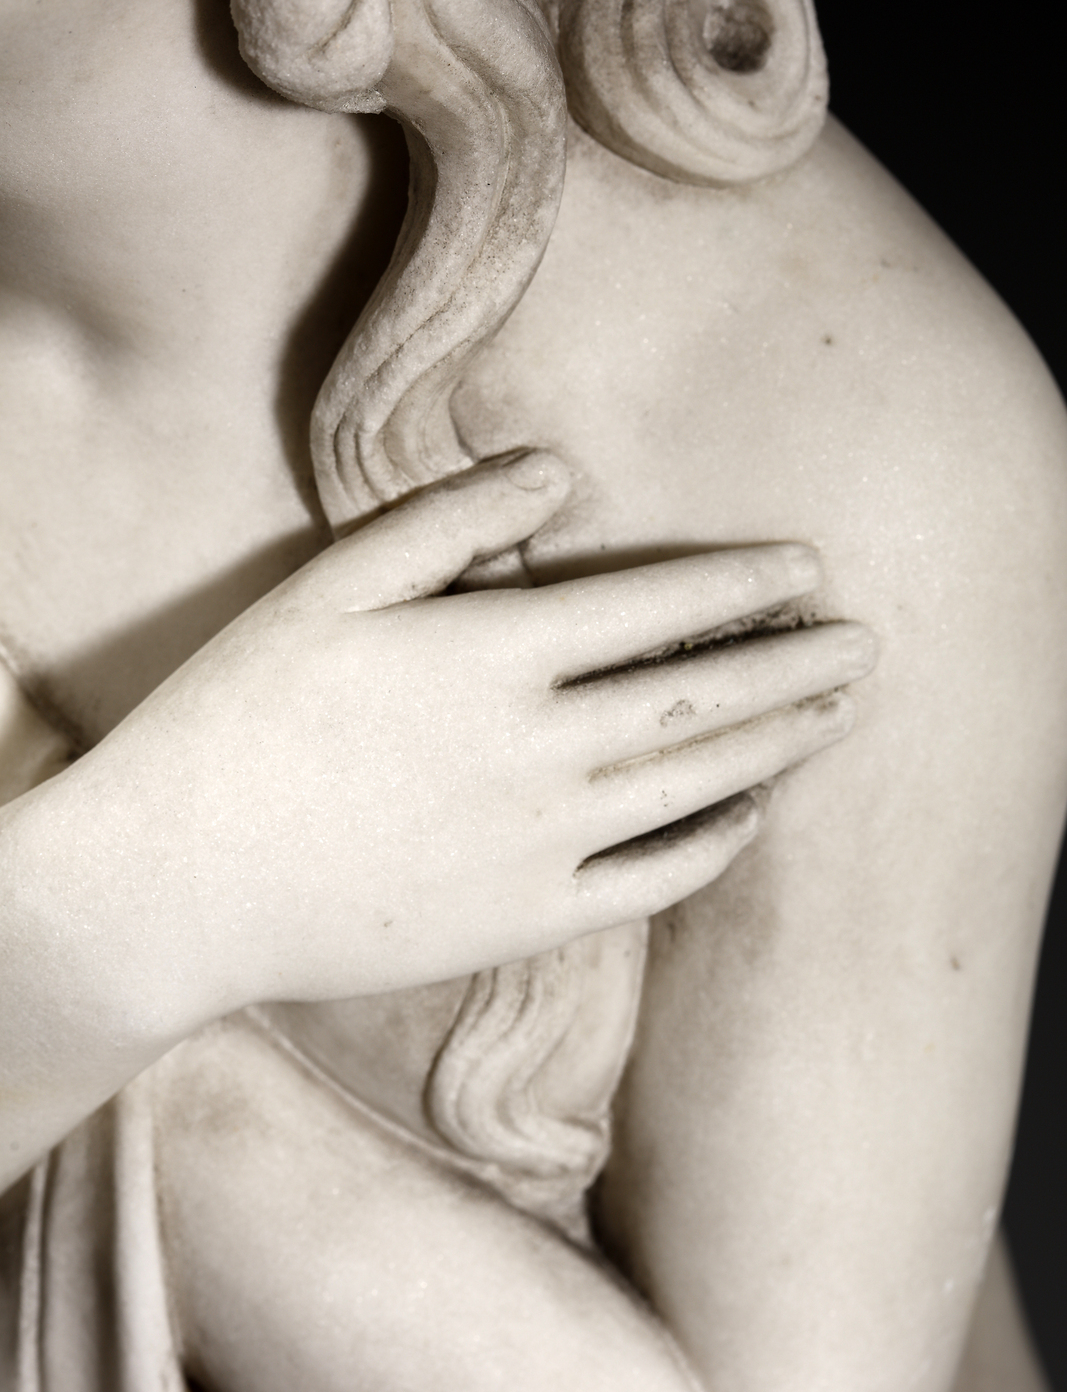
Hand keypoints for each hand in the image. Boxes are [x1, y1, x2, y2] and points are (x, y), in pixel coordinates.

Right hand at [44, 452, 875, 1018]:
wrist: (182, 884)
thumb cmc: (240, 720)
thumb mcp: (328, 590)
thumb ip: (449, 523)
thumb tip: (557, 472)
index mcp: (494, 654)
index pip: (657, 607)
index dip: (742, 584)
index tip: (806, 566)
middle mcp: (540, 748)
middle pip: (702, 698)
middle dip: (795, 664)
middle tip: (868, 643)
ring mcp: (541, 842)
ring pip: (697, 785)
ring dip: (783, 744)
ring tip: (842, 714)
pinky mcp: (525, 919)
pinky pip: (648, 882)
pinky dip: (711, 847)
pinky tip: (750, 818)